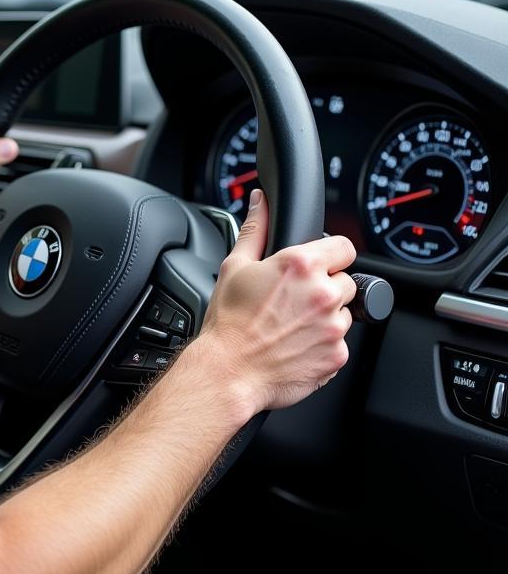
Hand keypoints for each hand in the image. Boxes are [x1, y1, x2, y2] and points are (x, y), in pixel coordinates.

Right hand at [197, 189, 356, 417]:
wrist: (228, 372)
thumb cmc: (229, 323)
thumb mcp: (234, 267)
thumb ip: (255, 229)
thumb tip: (260, 201)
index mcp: (301, 265)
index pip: (344, 247)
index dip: (329, 256)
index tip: (317, 267)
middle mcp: (323, 294)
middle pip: (345, 282)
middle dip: (325, 289)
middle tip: (293, 303)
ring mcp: (333, 327)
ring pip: (344, 315)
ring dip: (325, 319)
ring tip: (291, 328)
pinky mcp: (337, 356)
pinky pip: (338, 344)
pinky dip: (322, 346)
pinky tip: (295, 347)